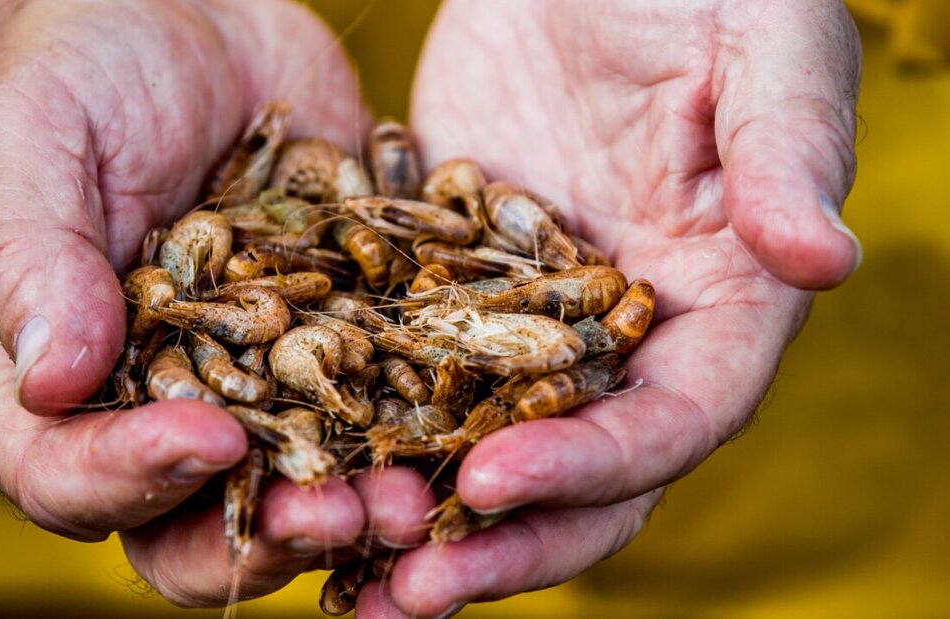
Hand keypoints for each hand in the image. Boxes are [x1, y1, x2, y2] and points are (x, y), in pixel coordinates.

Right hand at [0, 0, 376, 604]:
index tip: (212, 442)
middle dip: (267, 529)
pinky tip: (474, 423)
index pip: (70, 475)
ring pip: (301, 480)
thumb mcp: (34, 141)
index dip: (133, 479)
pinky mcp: (343, 339)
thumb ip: (29, 259)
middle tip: (339, 514)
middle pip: (195, 518)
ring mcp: (262, 379)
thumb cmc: (80, 69)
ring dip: (357, 502)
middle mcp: (162, 402)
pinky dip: (421, 423)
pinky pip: (380, 400)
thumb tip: (53, 383)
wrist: (191, 17)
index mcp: (64, 379)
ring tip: (414, 494)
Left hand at [359, 0, 861, 615]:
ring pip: (483, 440)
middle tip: (407, 592)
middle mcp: (626, 334)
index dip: (593, 465)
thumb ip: (787, 151)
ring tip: (335, 567)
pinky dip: (362, 424)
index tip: (492, 481)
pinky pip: (408, 366)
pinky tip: (297, 468)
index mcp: (719, 303)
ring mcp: (531, 314)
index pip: (673, 419)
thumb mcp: (760, 46)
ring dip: (418, 513)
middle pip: (577, 471)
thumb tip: (825, 261)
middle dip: (501, 540)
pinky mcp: (451, 278)